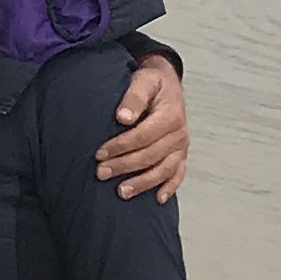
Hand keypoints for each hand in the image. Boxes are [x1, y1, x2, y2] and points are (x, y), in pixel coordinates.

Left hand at [96, 53, 186, 202]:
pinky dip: (169, 187)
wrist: (166, 83)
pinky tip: (157, 199)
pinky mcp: (181, 154)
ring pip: (164, 170)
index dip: (120, 146)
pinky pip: (178, 174)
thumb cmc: (152, 83)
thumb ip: (133, 97)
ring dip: (142, 183)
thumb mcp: (143, 81)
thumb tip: (123, 117)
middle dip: (124, 166)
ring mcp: (181, 146)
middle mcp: (179, 133)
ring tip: (121, 192)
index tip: (99, 153)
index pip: (143, 136)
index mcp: (170, 115)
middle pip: (150, 155)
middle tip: (100, 173)